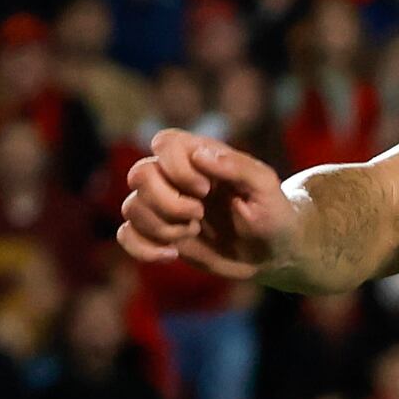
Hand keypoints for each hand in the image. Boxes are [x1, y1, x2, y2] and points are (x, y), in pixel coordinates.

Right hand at [114, 130, 293, 281]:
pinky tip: (172, 255)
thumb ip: (238, 166)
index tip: (206, 190)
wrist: (272, 252)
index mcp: (197, 156)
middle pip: (138, 175)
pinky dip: (142, 248)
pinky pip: (125, 235)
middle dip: (167, 203)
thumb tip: (199, 155)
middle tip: (199, 216)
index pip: (163, 143)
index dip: (177, 168)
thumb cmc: (272, 212)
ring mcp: (163, 206)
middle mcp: (173, 177)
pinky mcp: (159, 234)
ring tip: (194, 233)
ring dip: (162, 227)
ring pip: (131, 207)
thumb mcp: (266, 187)